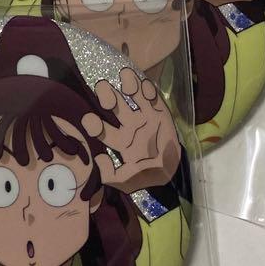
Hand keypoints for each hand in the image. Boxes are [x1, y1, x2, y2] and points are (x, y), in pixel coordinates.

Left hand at [83, 68, 181, 191]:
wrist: (175, 172)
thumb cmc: (148, 175)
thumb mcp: (127, 182)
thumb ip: (110, 176)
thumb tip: (99, 158)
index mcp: (118, 138)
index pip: (99, 126)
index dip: (92, 122)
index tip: (89, 120)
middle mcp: (128, 123)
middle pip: (111, 102)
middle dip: (106, 94)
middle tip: (106, 96)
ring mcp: (144, 115)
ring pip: (131, 92)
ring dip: (127, 84)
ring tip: (127, 87)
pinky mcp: (159, 110)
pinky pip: (152, 94)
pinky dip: (147, 89)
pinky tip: (145, 93)